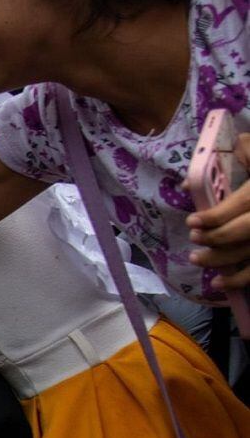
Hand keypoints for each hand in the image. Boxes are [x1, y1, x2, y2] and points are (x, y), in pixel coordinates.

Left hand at [188, 135, 249, 288]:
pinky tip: (221, 284)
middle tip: (194, 238)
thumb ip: (239, 153)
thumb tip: (192, 182)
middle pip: (246, 231)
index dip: (215, 215)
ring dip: (223, 261)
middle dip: (217, 237)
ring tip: (197, 259)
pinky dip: (241, 279)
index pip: (242, 204)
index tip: (192, 222)